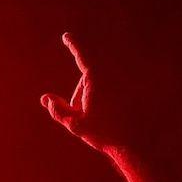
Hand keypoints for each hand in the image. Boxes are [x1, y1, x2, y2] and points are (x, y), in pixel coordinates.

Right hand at [40, 32, 130, 152]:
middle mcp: (112, 76)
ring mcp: (122, 84)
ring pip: (98, 88)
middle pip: (87, 80)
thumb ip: (58, 110)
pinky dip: (105, 105)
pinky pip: (110, 94)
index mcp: (97, 78)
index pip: (82, 55)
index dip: (74, 45)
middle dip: (81, 96)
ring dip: (93, 102)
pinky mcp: (130, 93)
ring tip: (100, 120)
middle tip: (85, 118)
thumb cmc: (105, 134)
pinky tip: (110, 118)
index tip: (67, 37)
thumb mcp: (75, 124)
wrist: (135, 144)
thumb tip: (45, 98)